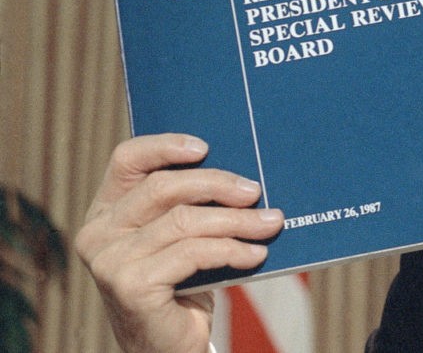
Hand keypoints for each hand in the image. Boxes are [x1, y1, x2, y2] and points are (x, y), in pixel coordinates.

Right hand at [75, 134, 283, 352]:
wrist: (168, 347)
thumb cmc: (182, 284)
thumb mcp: (181, 237)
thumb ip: (192, 205)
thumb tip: (244, 177)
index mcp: (106, 211)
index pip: (127, 160)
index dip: (165, 145)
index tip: (206, 147)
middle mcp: (98, 233)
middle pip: (163, 187)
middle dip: (217, 184)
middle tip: (255, 191)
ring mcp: (110, 261)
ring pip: (185, 221)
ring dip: (237, 220)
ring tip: (270, 223)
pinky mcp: (131, 286)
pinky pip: (193, 253)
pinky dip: (232, 250)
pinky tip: (256, 254)